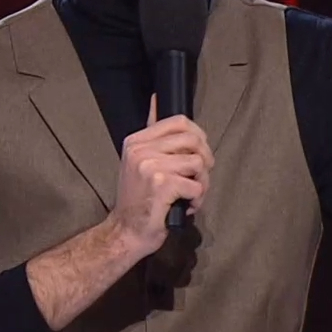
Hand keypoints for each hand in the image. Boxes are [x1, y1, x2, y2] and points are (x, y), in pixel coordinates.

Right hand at [108, 97, 213, 257]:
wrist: (126, 232)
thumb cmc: (138, 199)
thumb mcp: (138, 161)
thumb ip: (152, 135)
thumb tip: (156, 99)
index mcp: (136, 141)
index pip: (178, 121)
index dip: (198, 135)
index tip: (199, 152)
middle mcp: (140, 150)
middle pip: (193, 139)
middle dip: (205, 159)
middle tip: (199, 176)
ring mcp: (150, 166)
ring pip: (198, 163)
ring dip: (201, 183)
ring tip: (190, 194)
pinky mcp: (161, 184)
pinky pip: (196, 185)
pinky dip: (197, 199)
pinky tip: (184, 206)